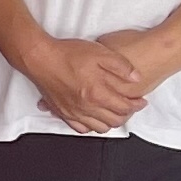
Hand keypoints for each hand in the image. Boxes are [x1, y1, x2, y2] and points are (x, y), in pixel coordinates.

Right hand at [25, 34, 152, 135]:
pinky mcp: (62, 112)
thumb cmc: (67, 54)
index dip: (137, 105)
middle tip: (130, 107)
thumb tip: (137, 78)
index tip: (141, 101)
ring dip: (111, 122)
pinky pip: (81, 128)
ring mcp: (74, 112)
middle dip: (127, 115)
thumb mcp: (100, 52)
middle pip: (115, 120)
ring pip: (99, 128)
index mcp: (97, 93)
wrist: (40, 58)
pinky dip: (91, 126)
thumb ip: (121, 66)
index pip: (125, 107)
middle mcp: (86, 107)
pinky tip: (94, 118)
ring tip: (114, 112)